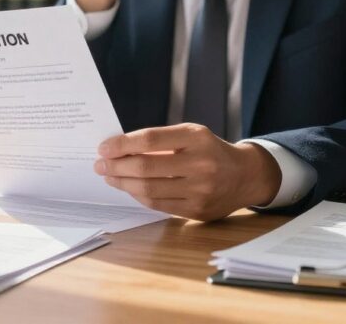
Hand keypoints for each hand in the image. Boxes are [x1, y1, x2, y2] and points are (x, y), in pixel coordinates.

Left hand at [94, 124, 281, 221]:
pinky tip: (129, 188)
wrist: (246, 176)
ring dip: (123, 183)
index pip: (150, 139)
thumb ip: (159, 141)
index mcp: (196, 138)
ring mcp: (201, 190)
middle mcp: (201, 164)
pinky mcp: (198, 210)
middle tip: (100, 165)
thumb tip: (118, 148)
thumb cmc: (209, 151)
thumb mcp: (191, 135)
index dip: (122, 144)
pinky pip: (158, 205)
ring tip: (110, 177)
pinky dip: (139, 196)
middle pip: (146, 167)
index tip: (103, 147)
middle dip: (116, 166)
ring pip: (149, 189)